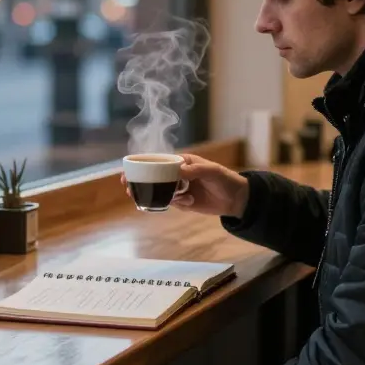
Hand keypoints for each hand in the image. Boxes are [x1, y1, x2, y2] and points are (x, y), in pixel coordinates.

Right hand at [120, 153, 249, 217]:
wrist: (236, 199)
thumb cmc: (225, 179)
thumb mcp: (212, 171)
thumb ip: (194, 170)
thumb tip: (177, 170)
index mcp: (181, 162)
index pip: (157, 161)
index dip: (142, 165)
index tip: (128, 170)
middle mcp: (177, 175)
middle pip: (152, 177)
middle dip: (139, 182)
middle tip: (128, 188)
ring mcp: (179, 189)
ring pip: (159, 191)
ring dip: (153, 195)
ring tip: (150, 198)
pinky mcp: (183, 202)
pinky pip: (170, 203)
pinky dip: (175, 203)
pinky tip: (190, 202)